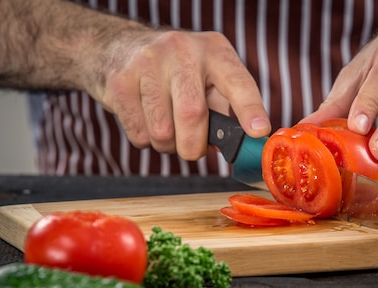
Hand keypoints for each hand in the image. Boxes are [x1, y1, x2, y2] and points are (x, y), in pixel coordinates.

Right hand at [90, 29, 270, 159]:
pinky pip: (139, 134)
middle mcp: (183, 51)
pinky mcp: (120, 80)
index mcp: (215, 51)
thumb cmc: (176, 73)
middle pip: (192, 114)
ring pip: (162, 131)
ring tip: (168, 130)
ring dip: (168, 145)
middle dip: (194, 146)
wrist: (118, 47)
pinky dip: (146, 141)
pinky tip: (146, 120)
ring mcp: (148, 62)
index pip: (238, 82)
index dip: (250, 109)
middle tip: (193, 150)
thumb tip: (238, 147)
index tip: (259, 132)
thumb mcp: (208, 78)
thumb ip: (225, 110)